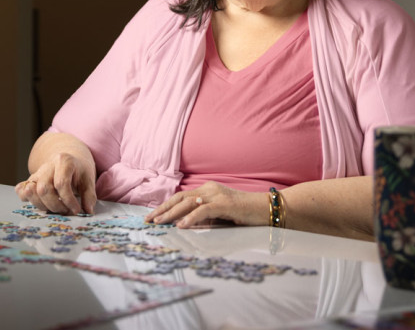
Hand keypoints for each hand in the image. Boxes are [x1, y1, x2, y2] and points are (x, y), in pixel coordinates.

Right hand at [15, 152, 96, 214]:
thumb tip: (88, 211)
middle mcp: (48, 166)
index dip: (68, 200)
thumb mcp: (89, 179)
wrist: (68, 160)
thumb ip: (89, 195)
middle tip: (66, 211)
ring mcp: (37, 173)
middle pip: (44, 188)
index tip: (76, 210)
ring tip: (56, 209)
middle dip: (55, 205)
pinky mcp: (31, 180)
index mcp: (64, 161)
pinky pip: (21, 189)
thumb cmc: (79, 171)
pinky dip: (25, 198)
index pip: (61, 183)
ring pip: (32, 191)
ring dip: (43, 206)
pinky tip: (38, 203)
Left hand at [145, 181, 267, 228]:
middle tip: (148, 220)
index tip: (152, 217)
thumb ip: (204, 217)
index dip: (165, 206)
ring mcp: (216, 195)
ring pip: (187, 203)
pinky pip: (203, 210)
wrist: (267, 209)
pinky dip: (190, 218)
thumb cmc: (245, 214)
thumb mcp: (220, 215)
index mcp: (207, 190)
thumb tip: (184, 224)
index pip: (181, 197)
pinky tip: (181, 225)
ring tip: (159, 223)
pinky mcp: (225, 204)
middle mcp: (209, 189)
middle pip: (179, 198)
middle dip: (162, 209)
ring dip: (171, 214)